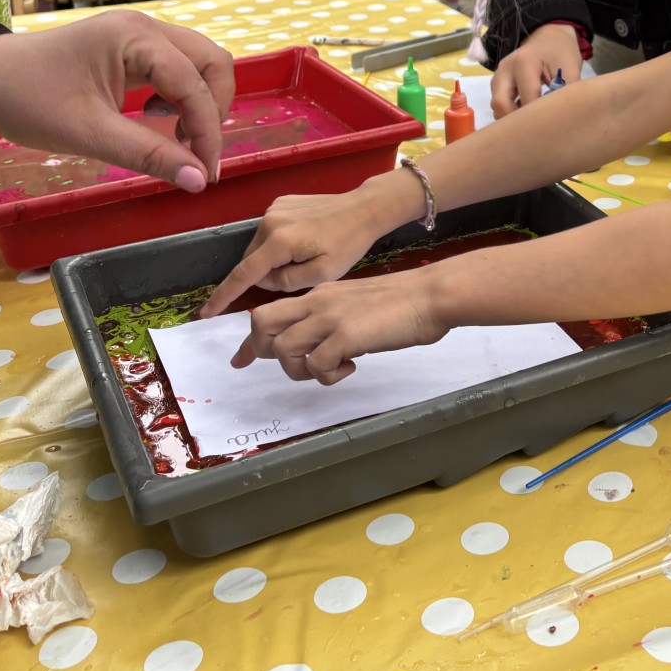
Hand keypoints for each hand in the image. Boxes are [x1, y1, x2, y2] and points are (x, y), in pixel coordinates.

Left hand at [0, 10, 233, 192]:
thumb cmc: (26, 101)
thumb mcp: (88, 134)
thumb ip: (148, 155)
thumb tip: (198, 181)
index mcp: (135, 38)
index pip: (195, 84)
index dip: (208, 131)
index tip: (206, 174)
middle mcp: (145, 27)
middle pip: (212, 62)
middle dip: (214, 109)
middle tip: (197, 151)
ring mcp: (139, 34)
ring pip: (199, 63)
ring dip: (200, 101)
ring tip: (176, 136)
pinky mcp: (131, 47)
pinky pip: (178, 67)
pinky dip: (181, 94)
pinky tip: (154, 116)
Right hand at [200, 184, 392, 316]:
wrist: (363, 209)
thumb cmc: (348, 244)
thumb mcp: (322, 274)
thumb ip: (286, 282)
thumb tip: (264, 280)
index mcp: (280, 241)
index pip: (244, 274)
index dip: (224, 295)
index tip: (206, 312)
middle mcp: (269, 221)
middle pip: (253, 260)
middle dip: (267, 274)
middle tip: (301, 273)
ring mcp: (273, 208)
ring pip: (260, 247)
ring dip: (273, 258)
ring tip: (306, 255)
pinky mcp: (280, 202)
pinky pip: (269, 232)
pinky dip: (279, 243)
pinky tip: (305, 240)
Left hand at [227, 270, 448, 383]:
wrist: (430, 295)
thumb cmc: (405, 302)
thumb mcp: (356, 303)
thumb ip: (333, 318)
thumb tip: (321, 344)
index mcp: (319, 295)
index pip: (269, 312)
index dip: (249, 342)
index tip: (240, 360)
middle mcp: (317, 303)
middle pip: (261, 324)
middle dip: (265, 353)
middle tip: (296, 366)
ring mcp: (329, 318)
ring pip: (283, 349)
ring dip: (299, 370)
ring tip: (329, 369)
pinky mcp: (346, 335)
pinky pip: (317, 365)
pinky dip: (328, 376)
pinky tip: (351, 367)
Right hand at [489, 22, 582, 119]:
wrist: (549, 36)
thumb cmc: (562, 53)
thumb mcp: (571, 70)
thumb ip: (565, 94)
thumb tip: (562, 120)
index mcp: (524, 63)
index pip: (527, 99)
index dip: (538, 118)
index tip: (551, 128)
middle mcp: (505, 69)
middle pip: (500, 105)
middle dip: (517, 121)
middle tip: (536, 130)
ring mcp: (498, 75)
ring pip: (497, 106)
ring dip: (512, 117)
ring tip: (533, 121)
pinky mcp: (498, 82)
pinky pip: (499, 103)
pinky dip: (510, 112)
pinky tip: (526, 114)